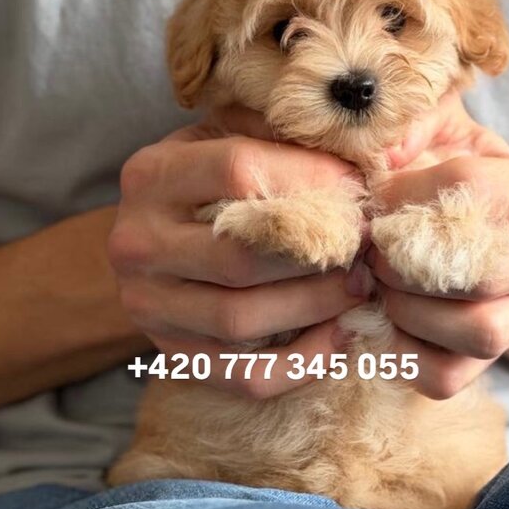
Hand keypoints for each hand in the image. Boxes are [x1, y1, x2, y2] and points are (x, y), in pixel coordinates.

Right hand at [108, 108, 371, 397]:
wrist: (155, 239)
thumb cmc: (214, 178)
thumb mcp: (235, 134)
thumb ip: (287, 133)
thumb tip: (372, 148)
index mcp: (151, 174)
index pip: (237, 172)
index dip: (310, 181)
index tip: (357, 189)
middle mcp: (136, 242)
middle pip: (238, 257)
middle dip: (318, 255)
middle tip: (368, 248)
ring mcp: (147, 305)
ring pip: (239, 320)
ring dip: (316, 307)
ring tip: (360, 286)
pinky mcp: (173, 354)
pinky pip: (244, 375)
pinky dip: (301, 363)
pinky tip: (339, 336)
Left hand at [366, 91, 508, 398]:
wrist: (466, 234)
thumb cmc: (438, 176)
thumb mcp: (431, 132)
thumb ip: (406, 126)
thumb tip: (379, 155)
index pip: (473, 186)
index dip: (406, 193)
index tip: (377, 196)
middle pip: (477, 268)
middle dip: (403, 260)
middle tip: (370, 249)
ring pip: (477, 330)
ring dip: (408, 310)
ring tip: (379, 285)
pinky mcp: (493, 360)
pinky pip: (446, 375)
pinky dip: (403, 353)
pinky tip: (384, 321)